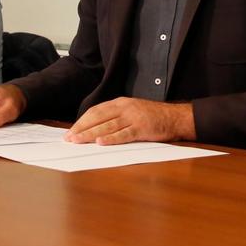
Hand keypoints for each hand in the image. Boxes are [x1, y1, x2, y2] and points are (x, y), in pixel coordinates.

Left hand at [66, 98, 194, 144]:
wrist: (175, 117)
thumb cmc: (153, 116)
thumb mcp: (132, 110)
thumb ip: (116, 116)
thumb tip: (95, 128)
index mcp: (121, 103)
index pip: (96, 111)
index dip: (82, 121)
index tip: (71, 131)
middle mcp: (125, 108)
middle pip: (98, 118)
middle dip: (82, 128)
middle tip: (69, 138)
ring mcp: (133, 118)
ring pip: (107, 126)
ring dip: (90, 134)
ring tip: (78, 141)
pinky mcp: (142, 129)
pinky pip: (123, 134)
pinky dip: (111, 139)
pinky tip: (100, 143)